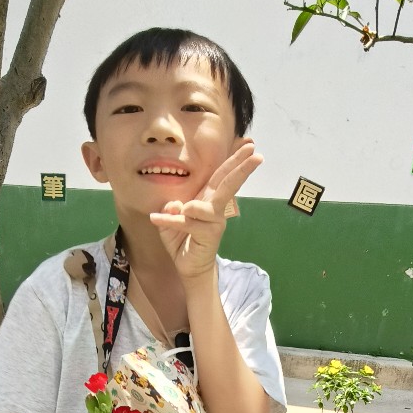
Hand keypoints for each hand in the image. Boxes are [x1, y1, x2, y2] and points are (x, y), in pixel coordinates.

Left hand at [149, 140, 262, 282]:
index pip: (221, 175)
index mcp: (208, 199)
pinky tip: (156, 219)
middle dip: (241, 169)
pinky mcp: (208, 236)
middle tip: (256, 154)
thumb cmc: (182, 240)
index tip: (249, 145)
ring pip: (207, 208)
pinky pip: (187, 225)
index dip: (234, 161)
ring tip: (187, 211)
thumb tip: (175, 205)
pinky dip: (171, 222)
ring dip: (196, 208)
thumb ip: (170, 208)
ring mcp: (215, 222)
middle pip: (228, 184)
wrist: (188, 266)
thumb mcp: (170, 219)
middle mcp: (216, 208)